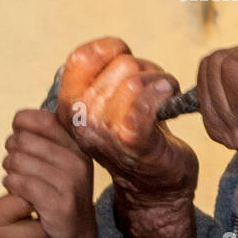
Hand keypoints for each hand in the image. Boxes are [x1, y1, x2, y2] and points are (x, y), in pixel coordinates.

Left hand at [1, 109, 94, 237]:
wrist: (74, 237)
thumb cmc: (56, 194)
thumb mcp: (58, 161)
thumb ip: (43, 137)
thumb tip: (19, 119)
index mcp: (78, 145)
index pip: (42, 119)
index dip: (21, 125)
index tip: (19, 138)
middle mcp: (78, 161)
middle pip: (24, 140)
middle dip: (12, 151)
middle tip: (15, 166)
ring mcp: (72, 183)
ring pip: (19, 161)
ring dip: (9, 170)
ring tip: (15, 180)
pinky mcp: (61, 204)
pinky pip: (21, 183)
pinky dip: (11, 186)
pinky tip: (14, 191)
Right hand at [57, 37, 198, 211]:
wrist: (155, 188)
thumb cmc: (136, 137)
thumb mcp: (106, 103)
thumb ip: (101, 75)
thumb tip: (116, 48)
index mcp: (68, 106)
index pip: (81, 57)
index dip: (111, 50)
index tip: (128, 64)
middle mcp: (80, 119)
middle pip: (120, 65)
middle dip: (144, 70)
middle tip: (151, 92)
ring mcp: (104, 132)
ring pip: (135, 79)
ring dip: (158, 82)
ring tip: (162, 98)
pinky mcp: (132, 141)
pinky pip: (144, 101)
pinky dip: (162, 92)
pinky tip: (169, 97)